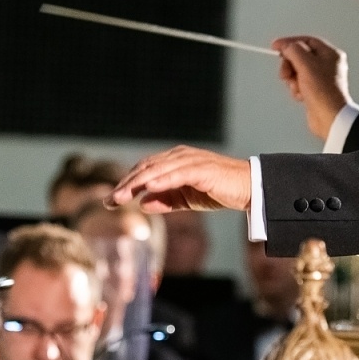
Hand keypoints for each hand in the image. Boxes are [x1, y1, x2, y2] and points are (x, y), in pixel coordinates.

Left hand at [110, 147, 251, 213]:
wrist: (249, 188)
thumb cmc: (219, 191)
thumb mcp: (186, 200)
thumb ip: (165, 200)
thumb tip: (142, 204)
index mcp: (175, 160)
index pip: (144, 169)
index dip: (127, 183)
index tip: (111, 200)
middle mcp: (180, 156)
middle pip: (146, 168)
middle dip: (126, 184)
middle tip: (109, 201)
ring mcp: (190, 160)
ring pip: (157, 170)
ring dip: (137, 184)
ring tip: (121, 197)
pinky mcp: (201, 169)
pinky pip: (176, 174)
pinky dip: (161, 181)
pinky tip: (148, 189)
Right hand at [273, 36, 349, 139]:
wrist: (329, 117)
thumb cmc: (324, 92)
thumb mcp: (306, 64)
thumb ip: (293, 50)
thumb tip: (286, 46)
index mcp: (330, 54)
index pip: (306, 41)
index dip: (290, 43)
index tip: (276, 47)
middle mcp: (327, 65)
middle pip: (299, 57)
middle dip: (290, 65)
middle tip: (286, 73)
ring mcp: (321, 78)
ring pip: (297, 71)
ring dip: (293, 79)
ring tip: (298, 87)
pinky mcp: (315, 91)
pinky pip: (299, 84)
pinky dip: (296, 89)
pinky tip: (301, 95)